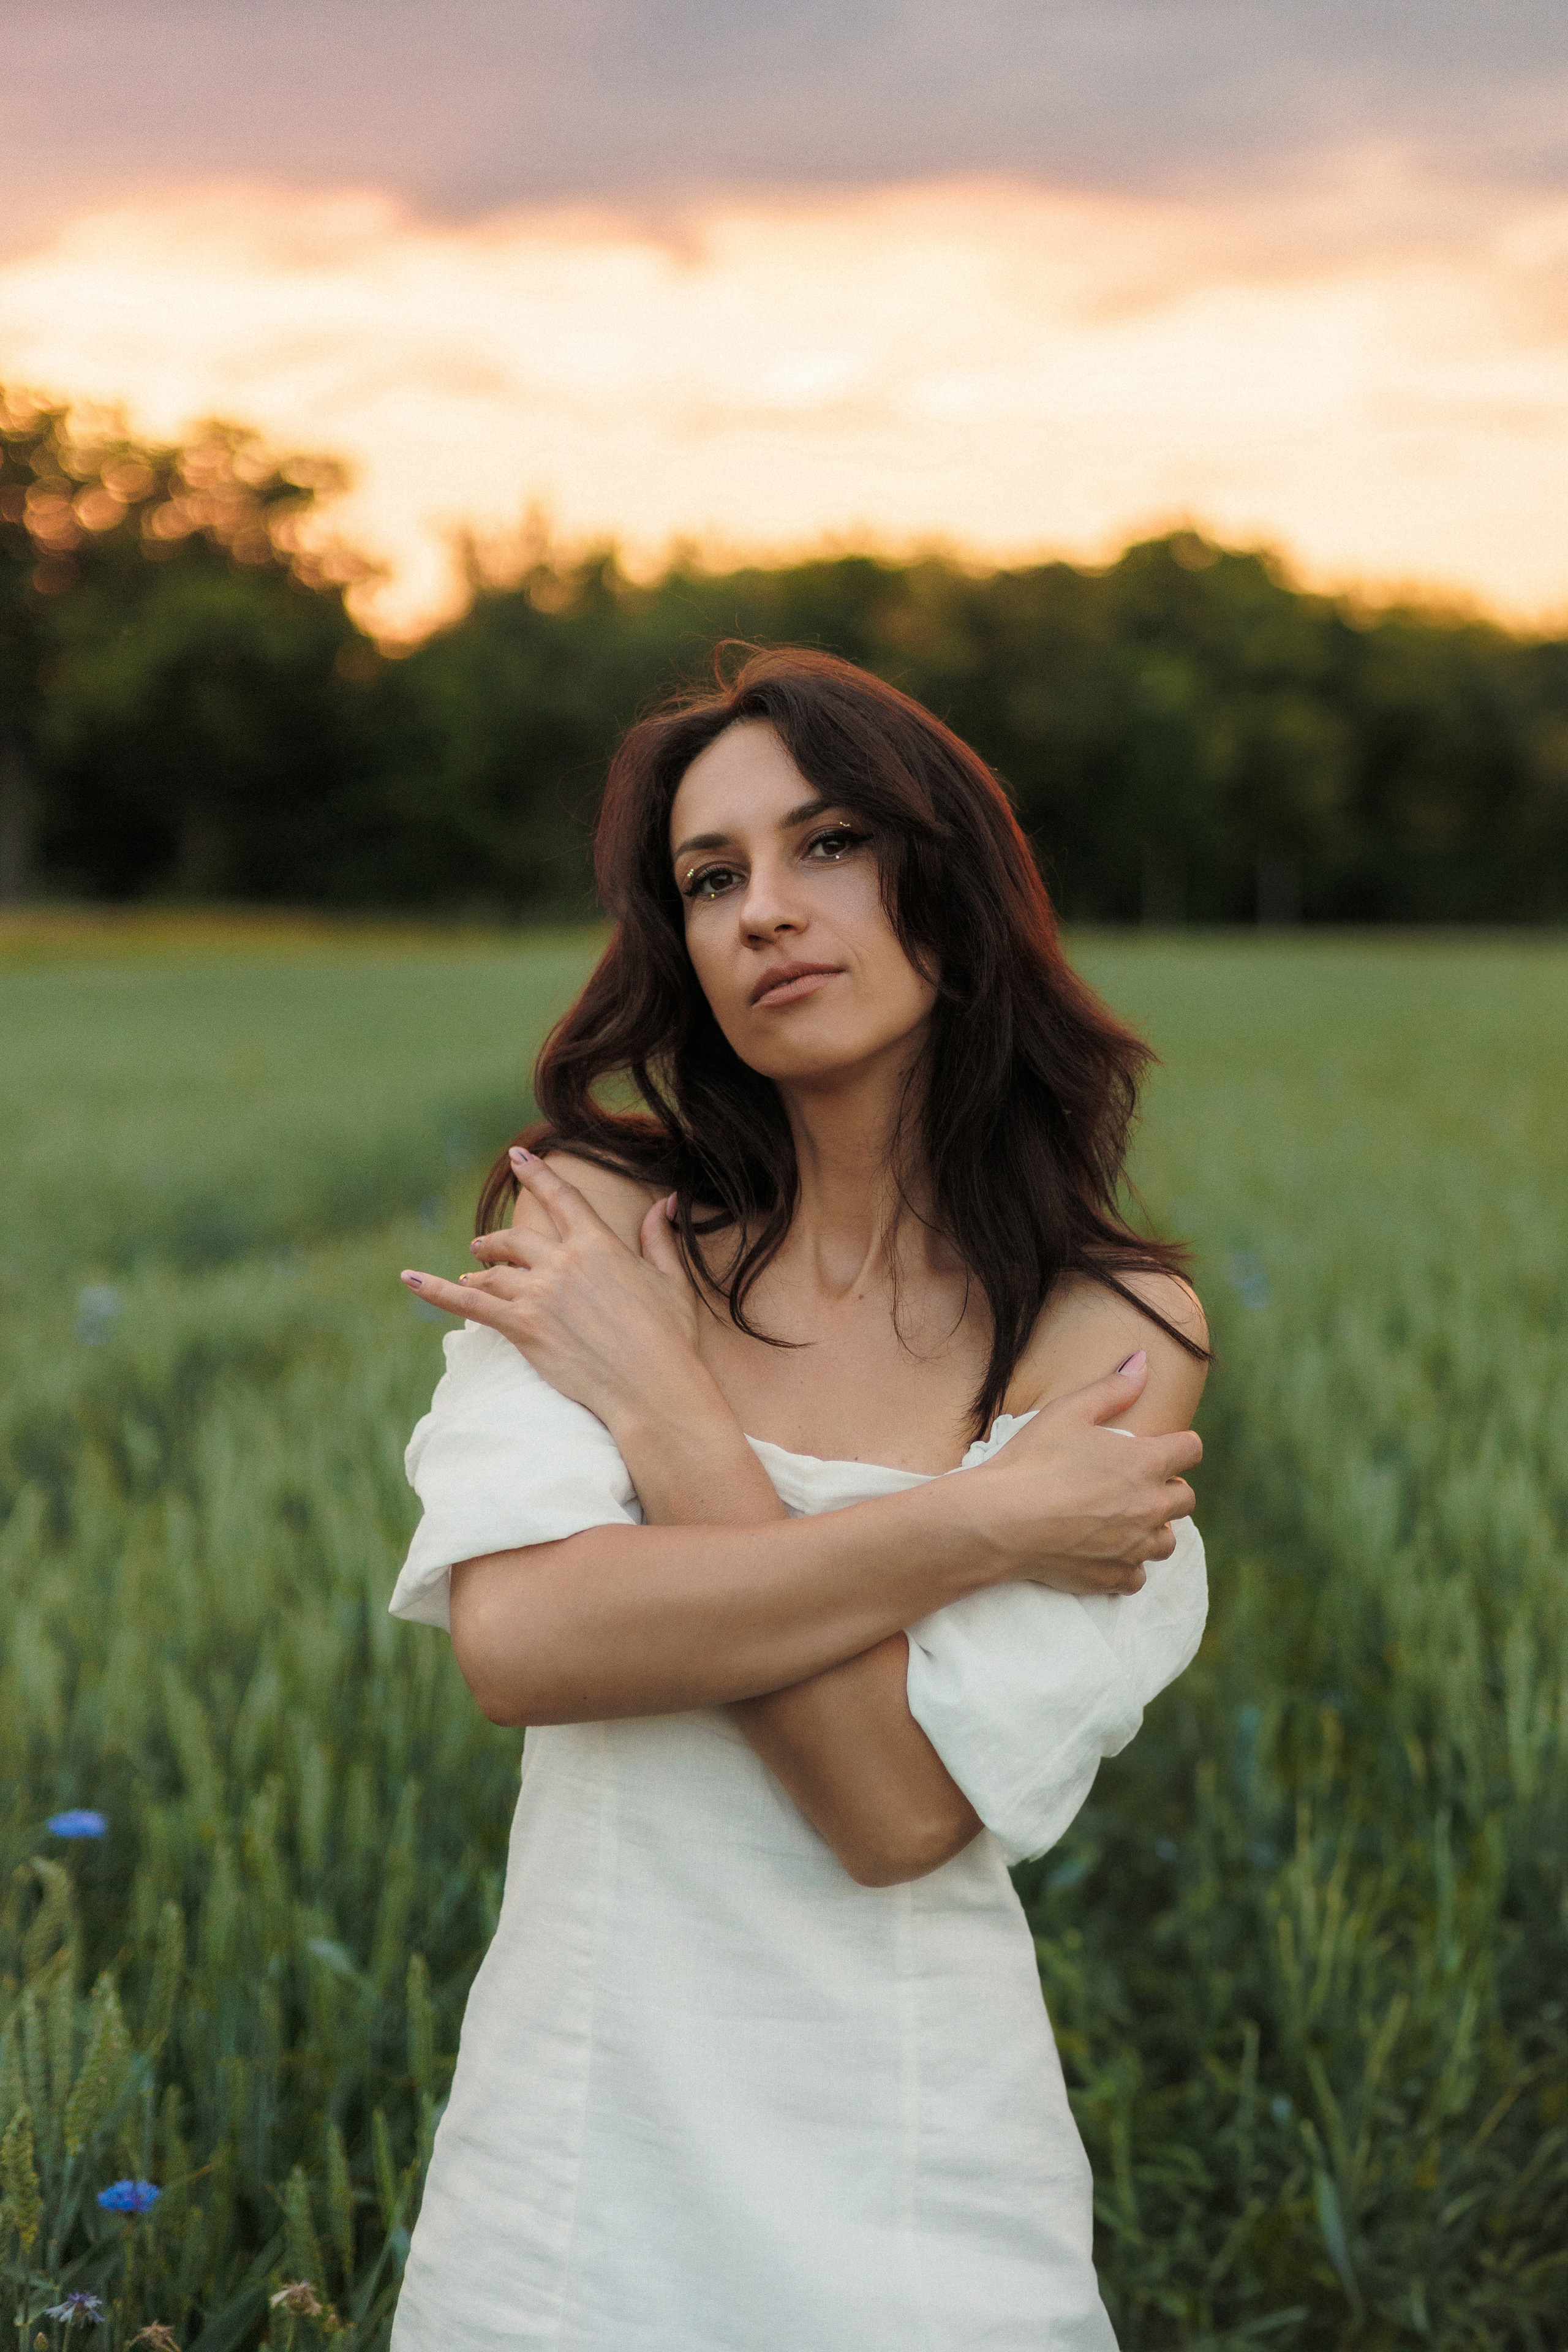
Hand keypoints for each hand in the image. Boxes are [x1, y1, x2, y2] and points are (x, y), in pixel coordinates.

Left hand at [399, 1153, 708, 1431]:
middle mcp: (563, 1262)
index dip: (537, 1175)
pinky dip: (436, 1291)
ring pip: (493, 1273)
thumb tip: (664, 1201)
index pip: (561, 1198)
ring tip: (471, 1272)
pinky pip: (468, 1305)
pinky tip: (409, 1280)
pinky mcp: (522, 1327)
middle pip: (517, 1238)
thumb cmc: (671, 1338)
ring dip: (479, 1270)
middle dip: (497, 1241)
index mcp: (599, 1245)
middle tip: (484, 1246)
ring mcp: (539, 1294)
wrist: (652, 1385)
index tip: (517, 1158)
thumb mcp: (671, 1281)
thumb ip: (659, 1238)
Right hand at [959, 1351, 1199, 1595]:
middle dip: (1167, 1488)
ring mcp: (1135, 1546)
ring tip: (1122, 1520)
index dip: (1178, 1445)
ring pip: (1166, 1541)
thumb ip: (1113, 1388)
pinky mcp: (1115, 1577)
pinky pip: (1139, 1575)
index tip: (1160, 1447)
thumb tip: (1143, 1360)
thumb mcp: (1068, 1412)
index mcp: (1146, 1462)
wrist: (1000, 1521)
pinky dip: (1127, 1565)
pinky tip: (1105, 1552)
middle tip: (1133, 1483)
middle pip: (1185, 1499)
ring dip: (1152, 1528)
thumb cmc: (1032, 1460)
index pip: (1191, 1450)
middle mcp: (1150, 1506)